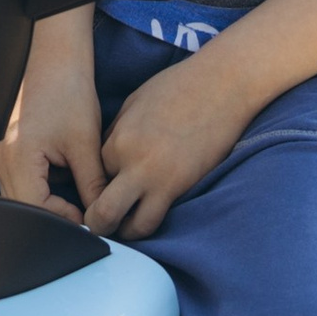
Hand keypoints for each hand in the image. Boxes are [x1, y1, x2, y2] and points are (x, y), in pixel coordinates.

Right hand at [0, 39, 101, 217]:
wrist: (53, 55)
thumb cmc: (67, 90)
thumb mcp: (85, 143)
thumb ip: (92, 184)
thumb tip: (99, 213)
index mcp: (18, 159)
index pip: (34, 209)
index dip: (62, 218)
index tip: (86, 215)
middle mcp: (1, 158)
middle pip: (23, 205)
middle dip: (54, 211)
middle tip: (82, 206)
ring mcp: (0, 152)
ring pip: (21, 193)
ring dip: (47, 197)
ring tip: (74, 185)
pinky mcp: (6, 145)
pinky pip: (20, 177)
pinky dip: (41, 181)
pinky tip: (62, 168)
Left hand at [82, 51, 259, 241]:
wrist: (222, 84)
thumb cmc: (179, 87)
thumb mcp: (134, 103)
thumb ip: (117, 133)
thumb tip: (108, 158)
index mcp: (119, 140)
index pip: (94, 176)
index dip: (98, 184)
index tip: (104, 187)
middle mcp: (133, 163)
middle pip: (102, 211)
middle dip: (97, 222)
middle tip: (100, 224)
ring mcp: (159, 178)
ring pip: (131, 226)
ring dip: (125, 230)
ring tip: (127, 225)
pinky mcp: (182, 186)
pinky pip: (157, 219)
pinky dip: (148, 224)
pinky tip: (148, 216)